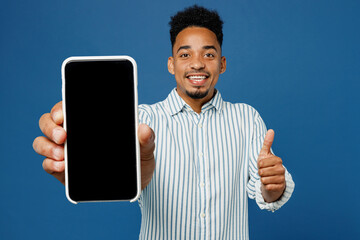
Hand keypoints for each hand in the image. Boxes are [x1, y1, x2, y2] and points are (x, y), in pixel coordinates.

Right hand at [33, 102, 155, 189]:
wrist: (136, 183)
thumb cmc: (139, 158)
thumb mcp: (145, 148)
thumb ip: (147, 139)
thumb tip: (144, 129)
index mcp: (90, 121)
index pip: (68, 107)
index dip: (60, 109)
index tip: (63, 115)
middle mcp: (74, 134)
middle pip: (49, 123)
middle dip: (51, 127)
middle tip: (63, 136)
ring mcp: (67, 152)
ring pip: (43, 142)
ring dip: (47, 147)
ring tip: (62, 156)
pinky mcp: (65, 171)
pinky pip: (48, 165)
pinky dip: (50, 164)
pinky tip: (62, 167)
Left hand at [257, 129, 285, 202]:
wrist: (271, 180)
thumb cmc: (266, 166)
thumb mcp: (264, 154)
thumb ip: (267, 143)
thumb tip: (271, 130)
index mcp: (278, 160)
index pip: (261, 163)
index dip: (259, 165)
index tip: (263, 165)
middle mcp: (282, 169)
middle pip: (262, 172)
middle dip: (260, 173)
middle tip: (264, 172)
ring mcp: (282, 178)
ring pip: (264, 180)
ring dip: (263, 180)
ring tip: (266, 178)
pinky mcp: (281, 187)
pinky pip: (268, 187)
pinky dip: (266, 186)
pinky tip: (269, 184)